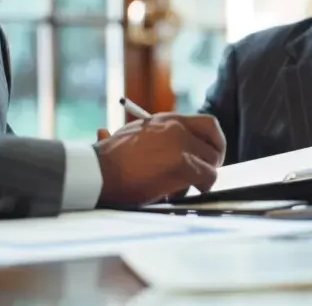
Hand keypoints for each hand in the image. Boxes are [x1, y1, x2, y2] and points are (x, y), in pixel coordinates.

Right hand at [93, 113, 226, 204]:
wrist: (97, 171)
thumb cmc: (108, 159)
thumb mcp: (132, 135)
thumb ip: (151, 137)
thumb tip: (138, 140)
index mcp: (167, 120)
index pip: (208, 124)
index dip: (214, 142)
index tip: (210, 154)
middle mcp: (177, 127)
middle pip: (215, 143)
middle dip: (213, 161)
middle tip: (205, 174)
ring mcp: (181, 145)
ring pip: (212, 162)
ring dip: (204, 177)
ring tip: (188, 186)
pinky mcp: (181, 165)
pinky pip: (207, 177)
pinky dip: (202, 186)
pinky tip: (188, 192)